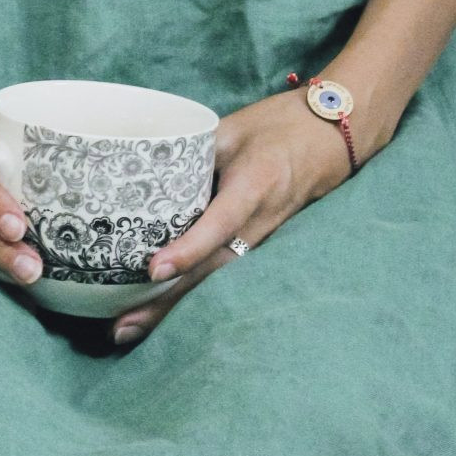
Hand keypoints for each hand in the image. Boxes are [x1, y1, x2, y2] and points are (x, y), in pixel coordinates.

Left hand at [110, 90, 355, 347]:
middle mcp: (262, 220)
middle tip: (123, 326)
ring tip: (132, 330)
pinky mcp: (261, 243)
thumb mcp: (231, 128)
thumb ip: (192, 152)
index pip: (220, 222)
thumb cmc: (279, 125)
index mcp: (256, 184)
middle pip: (215, 270)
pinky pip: (226, 273)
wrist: (332, 135)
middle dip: (170, 302)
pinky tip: (162, 311)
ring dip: (177, 308)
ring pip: (219, 280)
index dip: (189, 249)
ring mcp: (264, 237)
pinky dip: (195, 293)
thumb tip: (143, 177)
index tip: (154, 270)